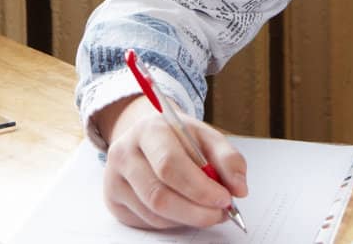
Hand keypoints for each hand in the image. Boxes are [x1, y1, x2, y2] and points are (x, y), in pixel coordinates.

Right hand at [95, 96, 248, 229]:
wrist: (148, 135)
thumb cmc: (180, 138)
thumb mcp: (206, 137)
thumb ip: (228, 159)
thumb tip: (239, 188)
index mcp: (149, 130)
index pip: (170, 165)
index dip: (200, 188)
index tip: (225, 198)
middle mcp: (124, 153)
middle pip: (159, 195)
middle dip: (196, 211)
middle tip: (221, 213)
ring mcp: (114, 178)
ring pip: (155, 214)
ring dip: (187, 218)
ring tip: (207, 210)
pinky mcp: (113, 199)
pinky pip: (148, 221)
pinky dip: (173, 221)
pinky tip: (184, 209)